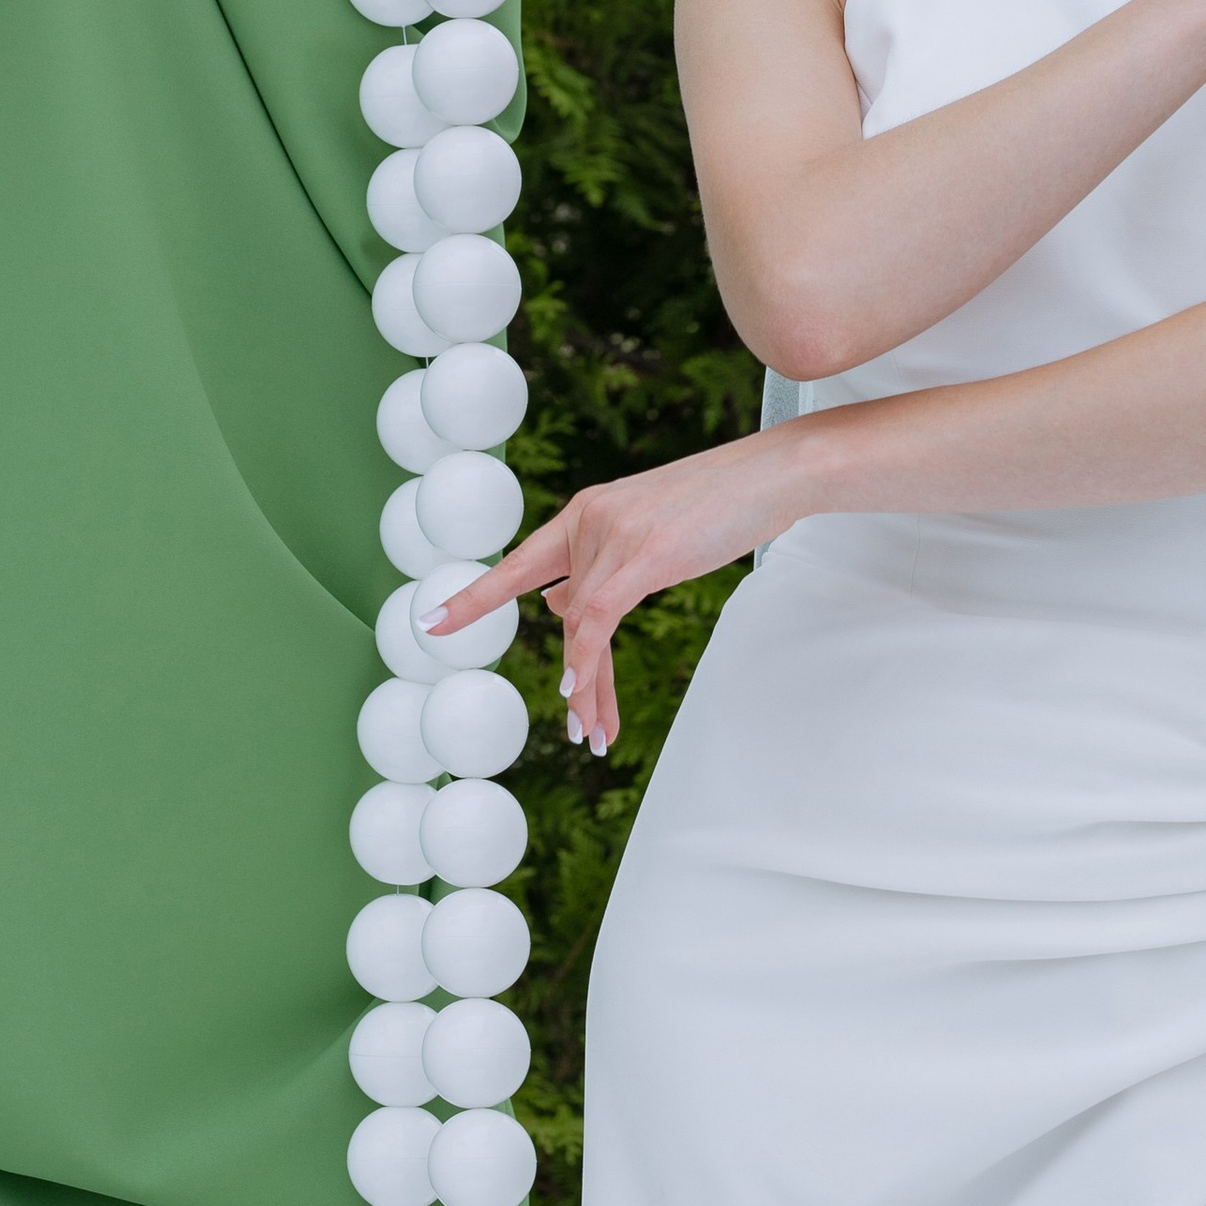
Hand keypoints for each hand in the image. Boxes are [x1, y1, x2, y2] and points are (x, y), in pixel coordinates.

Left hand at [414, 429, 803, 752]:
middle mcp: (589, 518)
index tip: (430, 624)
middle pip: (565, 613)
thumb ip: (605, 566)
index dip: (475, 598)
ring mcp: (613, 534)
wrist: (775, 473)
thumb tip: (559, 605)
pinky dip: (585, 659)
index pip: (520, 562)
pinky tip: (578, 690)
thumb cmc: (720, 504)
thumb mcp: (650, 533)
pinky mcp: (643, 554)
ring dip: (586, 685)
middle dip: (575, 675)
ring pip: (581, 624)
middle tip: (582, 726)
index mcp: (587, 510)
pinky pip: (599, 619)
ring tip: (593, 731)